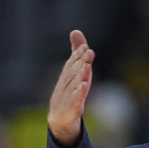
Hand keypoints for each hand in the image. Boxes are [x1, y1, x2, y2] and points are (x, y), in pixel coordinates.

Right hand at [47, 30, 94, 145]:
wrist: (60, 117)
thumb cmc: (69, 90)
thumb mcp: (74, 71)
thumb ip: (76, 52)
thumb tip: (75, 30)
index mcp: (68, 74)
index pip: (73, 62)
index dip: (78, 54)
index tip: (85, 47)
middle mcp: (67, 83)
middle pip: (74, 71)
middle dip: (81, 61)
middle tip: (88, 52)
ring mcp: (68, 95)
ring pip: (75, 83)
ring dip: (81, 75)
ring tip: (87, 66)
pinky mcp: (71, 107)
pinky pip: (75, 99)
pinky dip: (79, 93)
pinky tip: (84, 86)